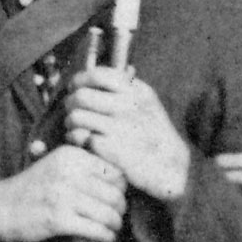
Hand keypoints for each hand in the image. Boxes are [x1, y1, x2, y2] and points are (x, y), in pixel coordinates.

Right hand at [0, 144, 127, 241]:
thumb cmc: (33, 188)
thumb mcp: (55, 165)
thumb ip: (84, 165)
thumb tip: (124, 177)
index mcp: (70, 156)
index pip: (115, 172)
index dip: (120, 187)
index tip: (114, 197)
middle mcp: (68, 173)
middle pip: (116, 194)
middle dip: (120, 209)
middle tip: (116, 216)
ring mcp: (63, 196)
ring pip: (109, 213)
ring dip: (115, 224)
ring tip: (112, 228)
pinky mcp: (58, 220)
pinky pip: (97, 230)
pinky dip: (106, 237)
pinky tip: (105, 238)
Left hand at [65, 66, 191, 203]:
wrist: (171, 168)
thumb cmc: (153, 135)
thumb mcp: (148, 104)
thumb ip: (125, 88)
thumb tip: (94, 72)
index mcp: (138, 92)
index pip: (97, 75)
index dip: (80, 80)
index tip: (76, 88)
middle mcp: (131, 107)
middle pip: (81, 96)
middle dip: (70, 103)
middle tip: (73, 112)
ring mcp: (122, 128)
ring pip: (76, 117)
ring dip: (71, 123)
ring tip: (77, 129)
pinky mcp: (113, 148)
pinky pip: (80, 137)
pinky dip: (77, 140)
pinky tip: (83, 143)